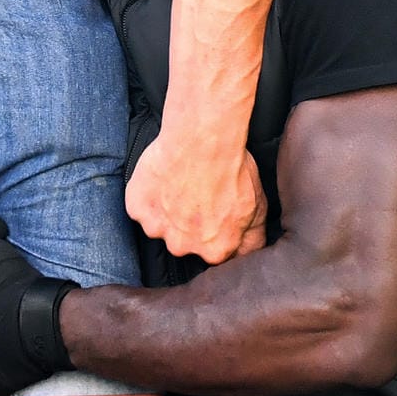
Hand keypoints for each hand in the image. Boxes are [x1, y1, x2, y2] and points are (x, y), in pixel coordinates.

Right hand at [126, 132, 265, 264]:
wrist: (203, 141)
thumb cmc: (232, 170)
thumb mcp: (257, 207)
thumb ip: (252, 238)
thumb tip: (249, 254)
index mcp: (214, 250)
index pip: (214, 253)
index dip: (215, 232)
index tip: (215, 214)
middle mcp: (183, 247)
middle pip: (183, 242)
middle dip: (188, 225)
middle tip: (196, 196)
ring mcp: (157, 229)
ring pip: (161, 226)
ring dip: (167, 212)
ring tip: (179, 185)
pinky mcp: (138, 209)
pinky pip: (140, 208)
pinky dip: (148, 196)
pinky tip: (162, 180)